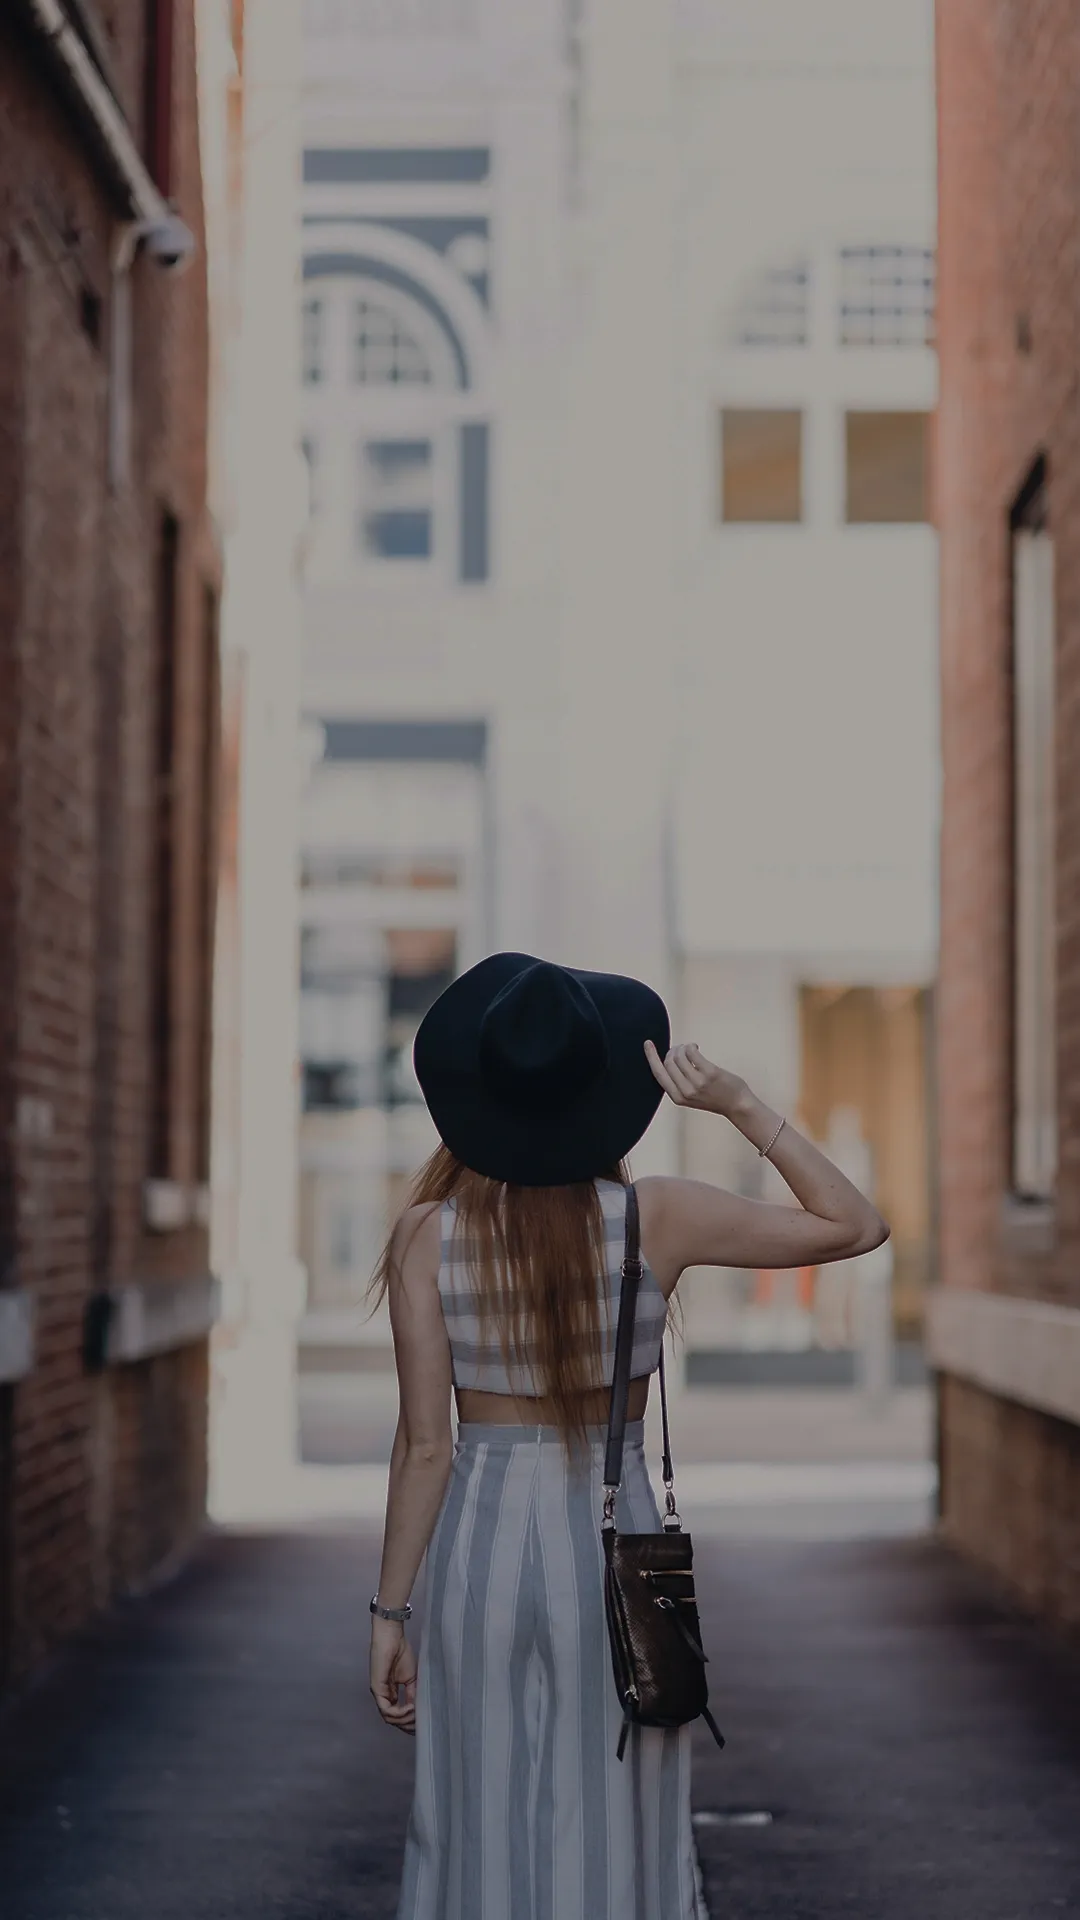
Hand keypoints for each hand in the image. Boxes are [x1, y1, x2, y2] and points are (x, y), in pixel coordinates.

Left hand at [370, 1619, 416, 1735]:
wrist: (392, 1637)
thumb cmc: (401, 1652)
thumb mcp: (412, 1678)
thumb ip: (412, 1694)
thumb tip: (418, 1710)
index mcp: (391, 1694)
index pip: (397, 1716)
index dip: (409, 1723)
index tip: (421, 1724)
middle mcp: (383, 1697)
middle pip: (393, 1721)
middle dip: (407, 1725)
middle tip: (420, 1725)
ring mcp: (379, 1694)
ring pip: (389, 1718)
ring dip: (405, 1719)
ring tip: (417, 1713)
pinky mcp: (377, 1689)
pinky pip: (387, 1709)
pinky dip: (400, 1712)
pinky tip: (410, 1708)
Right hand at [645, 1039, 748, 1118]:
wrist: (737, 1105)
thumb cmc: (714, 1098)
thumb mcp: (690, 1097)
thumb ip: (678, 1083)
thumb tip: (668, 1058)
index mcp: (678, 1098)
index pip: (658, 1074)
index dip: (651, 1057)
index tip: (648, 1044)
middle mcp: (686, 1091)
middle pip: (669, 1062)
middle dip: (673, 1051)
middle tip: (681, 1049)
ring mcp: (697, 1082)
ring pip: (680, 1056)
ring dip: (683, 1047)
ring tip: (690, 1048)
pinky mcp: (709, 1073)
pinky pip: (692, 1052)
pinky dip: (691, 1046)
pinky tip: (695, 1048)